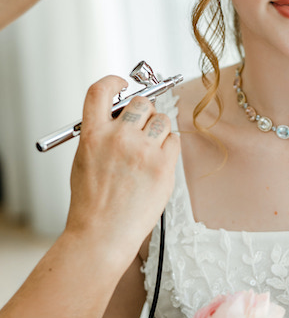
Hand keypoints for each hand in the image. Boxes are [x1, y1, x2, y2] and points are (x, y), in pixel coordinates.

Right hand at [66, 75, 179, 267]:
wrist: (102, 234)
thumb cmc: (92, 204)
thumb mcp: (84, 161)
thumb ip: (100, 135)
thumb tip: (119, 116)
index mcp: (92, 135)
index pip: (101, 91)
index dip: (114, 82)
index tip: (122, 84)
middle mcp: (117, 138)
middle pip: (141, 103)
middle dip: (144, 111)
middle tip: (142, 125)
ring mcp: (142, 151)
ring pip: (162, 120)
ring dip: (159, 130)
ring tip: (148, 150)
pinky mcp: (162, 166)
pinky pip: (174, 141)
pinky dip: (169, 148)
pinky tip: (158, 163)